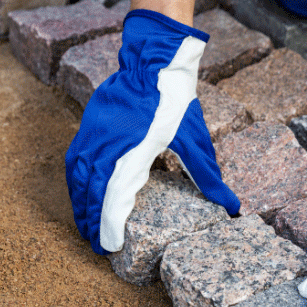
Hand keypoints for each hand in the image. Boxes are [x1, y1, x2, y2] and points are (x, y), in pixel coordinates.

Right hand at [64, 10, 238, 254]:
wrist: (153, 60)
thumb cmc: (175, 101)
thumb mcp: (196, 140)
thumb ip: (208, 177)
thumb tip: (233, 206)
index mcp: (135, 151)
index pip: (115, 197)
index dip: (108, 224)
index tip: (108, 246)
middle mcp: (109, 144)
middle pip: (92, 191)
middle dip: (91, 221)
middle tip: (95, 245)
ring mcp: (94, 133)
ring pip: (78, 176)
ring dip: (80, 204)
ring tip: (85, 226)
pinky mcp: (88, 125)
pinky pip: (74, 159)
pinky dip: (75, 182)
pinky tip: (80, 195)